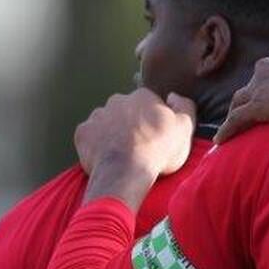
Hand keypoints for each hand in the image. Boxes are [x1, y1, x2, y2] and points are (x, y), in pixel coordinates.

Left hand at [74, 90, 195, 179]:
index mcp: (142, 96)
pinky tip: (108, 156)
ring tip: (124, 152)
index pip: (150, 102)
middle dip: (132, 122)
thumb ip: (184, 106)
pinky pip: (91, 135)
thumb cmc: (158, 149)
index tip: (159, 134)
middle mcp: (117, 100)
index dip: (155, 118)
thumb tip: (174, 96)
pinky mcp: (82, 132)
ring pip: (107, 121)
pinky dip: (98, 143)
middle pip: (126, 109)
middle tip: (142, 144)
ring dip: (114, 131)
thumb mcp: (185, 128)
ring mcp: (97, 115)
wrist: (125, 172)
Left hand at [218, 42, 268, 140]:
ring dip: (236, 110)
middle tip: (251, 107)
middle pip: (251, 84)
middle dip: (250, 95)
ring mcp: (258, 87)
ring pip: (239, 100)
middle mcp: (265, 67)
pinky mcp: (256, 106)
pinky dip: (227, 129)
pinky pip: (236, 119)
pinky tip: (221, 140)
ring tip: (233, 123)